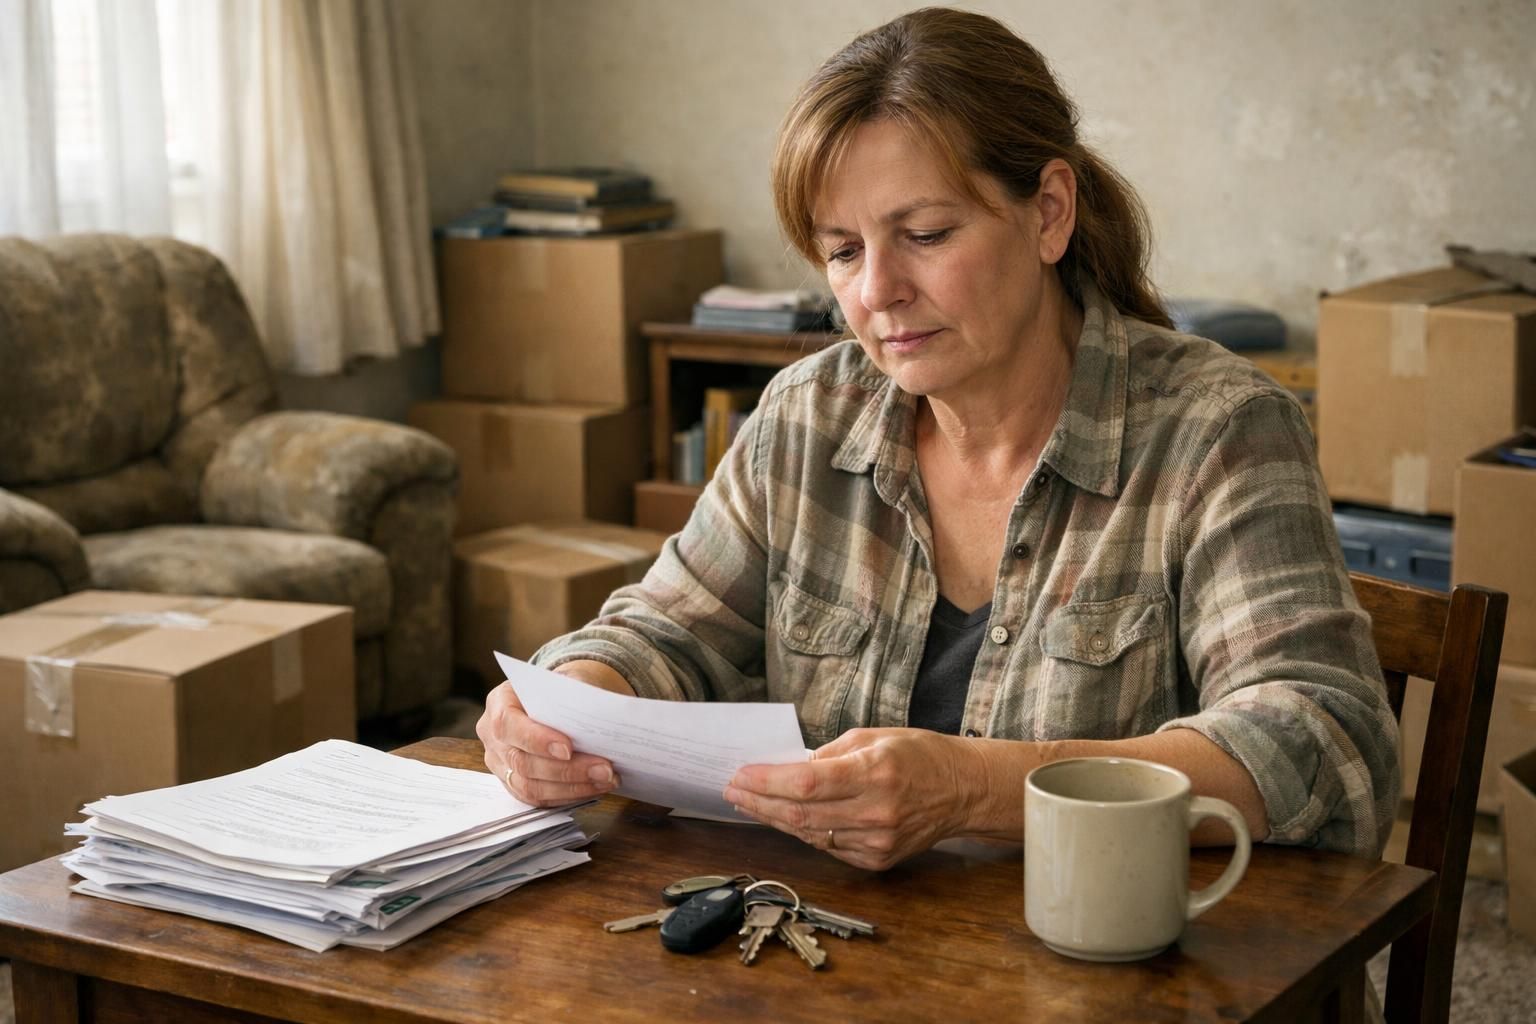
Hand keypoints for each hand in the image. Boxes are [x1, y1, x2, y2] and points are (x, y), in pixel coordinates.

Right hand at [476, 661, 630, 805]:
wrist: (558, 700)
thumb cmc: (562, 689)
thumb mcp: (568, 680)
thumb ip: (576, 695)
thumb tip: (597, 715)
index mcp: (499, 702)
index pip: (507, 724)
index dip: (537, 740)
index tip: (569, 749)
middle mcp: (494, 736)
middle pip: (523, 762)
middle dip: (568, 770)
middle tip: (604, 770)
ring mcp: (500, 763)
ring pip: (530, 787)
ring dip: (572, 787)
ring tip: (605, 780)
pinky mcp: (513, 783)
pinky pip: (537, 798)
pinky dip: (568, 795)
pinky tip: (593, 788)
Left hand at [723, 728, 977, 870]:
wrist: (962, 791)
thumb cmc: (919, 755)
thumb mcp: (873, 736)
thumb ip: (829, 753)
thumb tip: (789, 767)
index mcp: (874, 773)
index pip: (806, 784)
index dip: (766, 782)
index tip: (740, 775)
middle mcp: (875, 812)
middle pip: (800, 814)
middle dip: (759, 802)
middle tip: (733, 790)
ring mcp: (877, 841)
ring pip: (810, 834)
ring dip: (775, 818)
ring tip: (751, 803)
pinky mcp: (877, 859)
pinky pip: (829, 846)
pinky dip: (805, 831)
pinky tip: (788, 818)